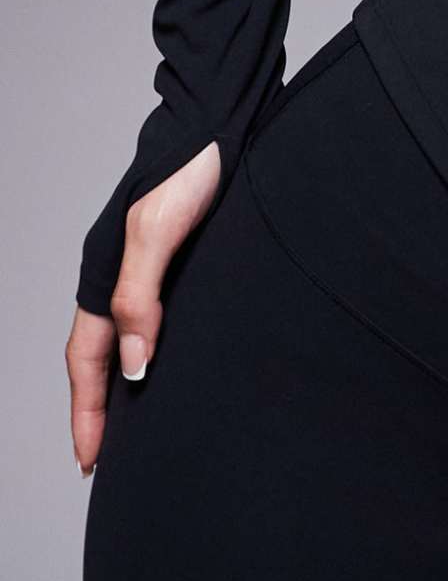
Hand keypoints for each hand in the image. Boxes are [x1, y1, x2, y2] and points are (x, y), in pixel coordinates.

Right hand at [69, 139, 221, 475]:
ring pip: (134, 339)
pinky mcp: (193, 258)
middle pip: (105, 356)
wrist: (226, 119)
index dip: (88, 411)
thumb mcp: (158, 232)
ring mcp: (157, 269)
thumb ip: (141, 296)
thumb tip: (135, 368)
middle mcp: (125, 276)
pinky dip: (164, 351)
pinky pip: (166, 319)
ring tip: (143, 427)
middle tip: (108, 460)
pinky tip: (183, 367)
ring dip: (132, 383)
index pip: (89, 361)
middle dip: (103, 408)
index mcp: (105, 275)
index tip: (90, 461)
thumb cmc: (192, 169)